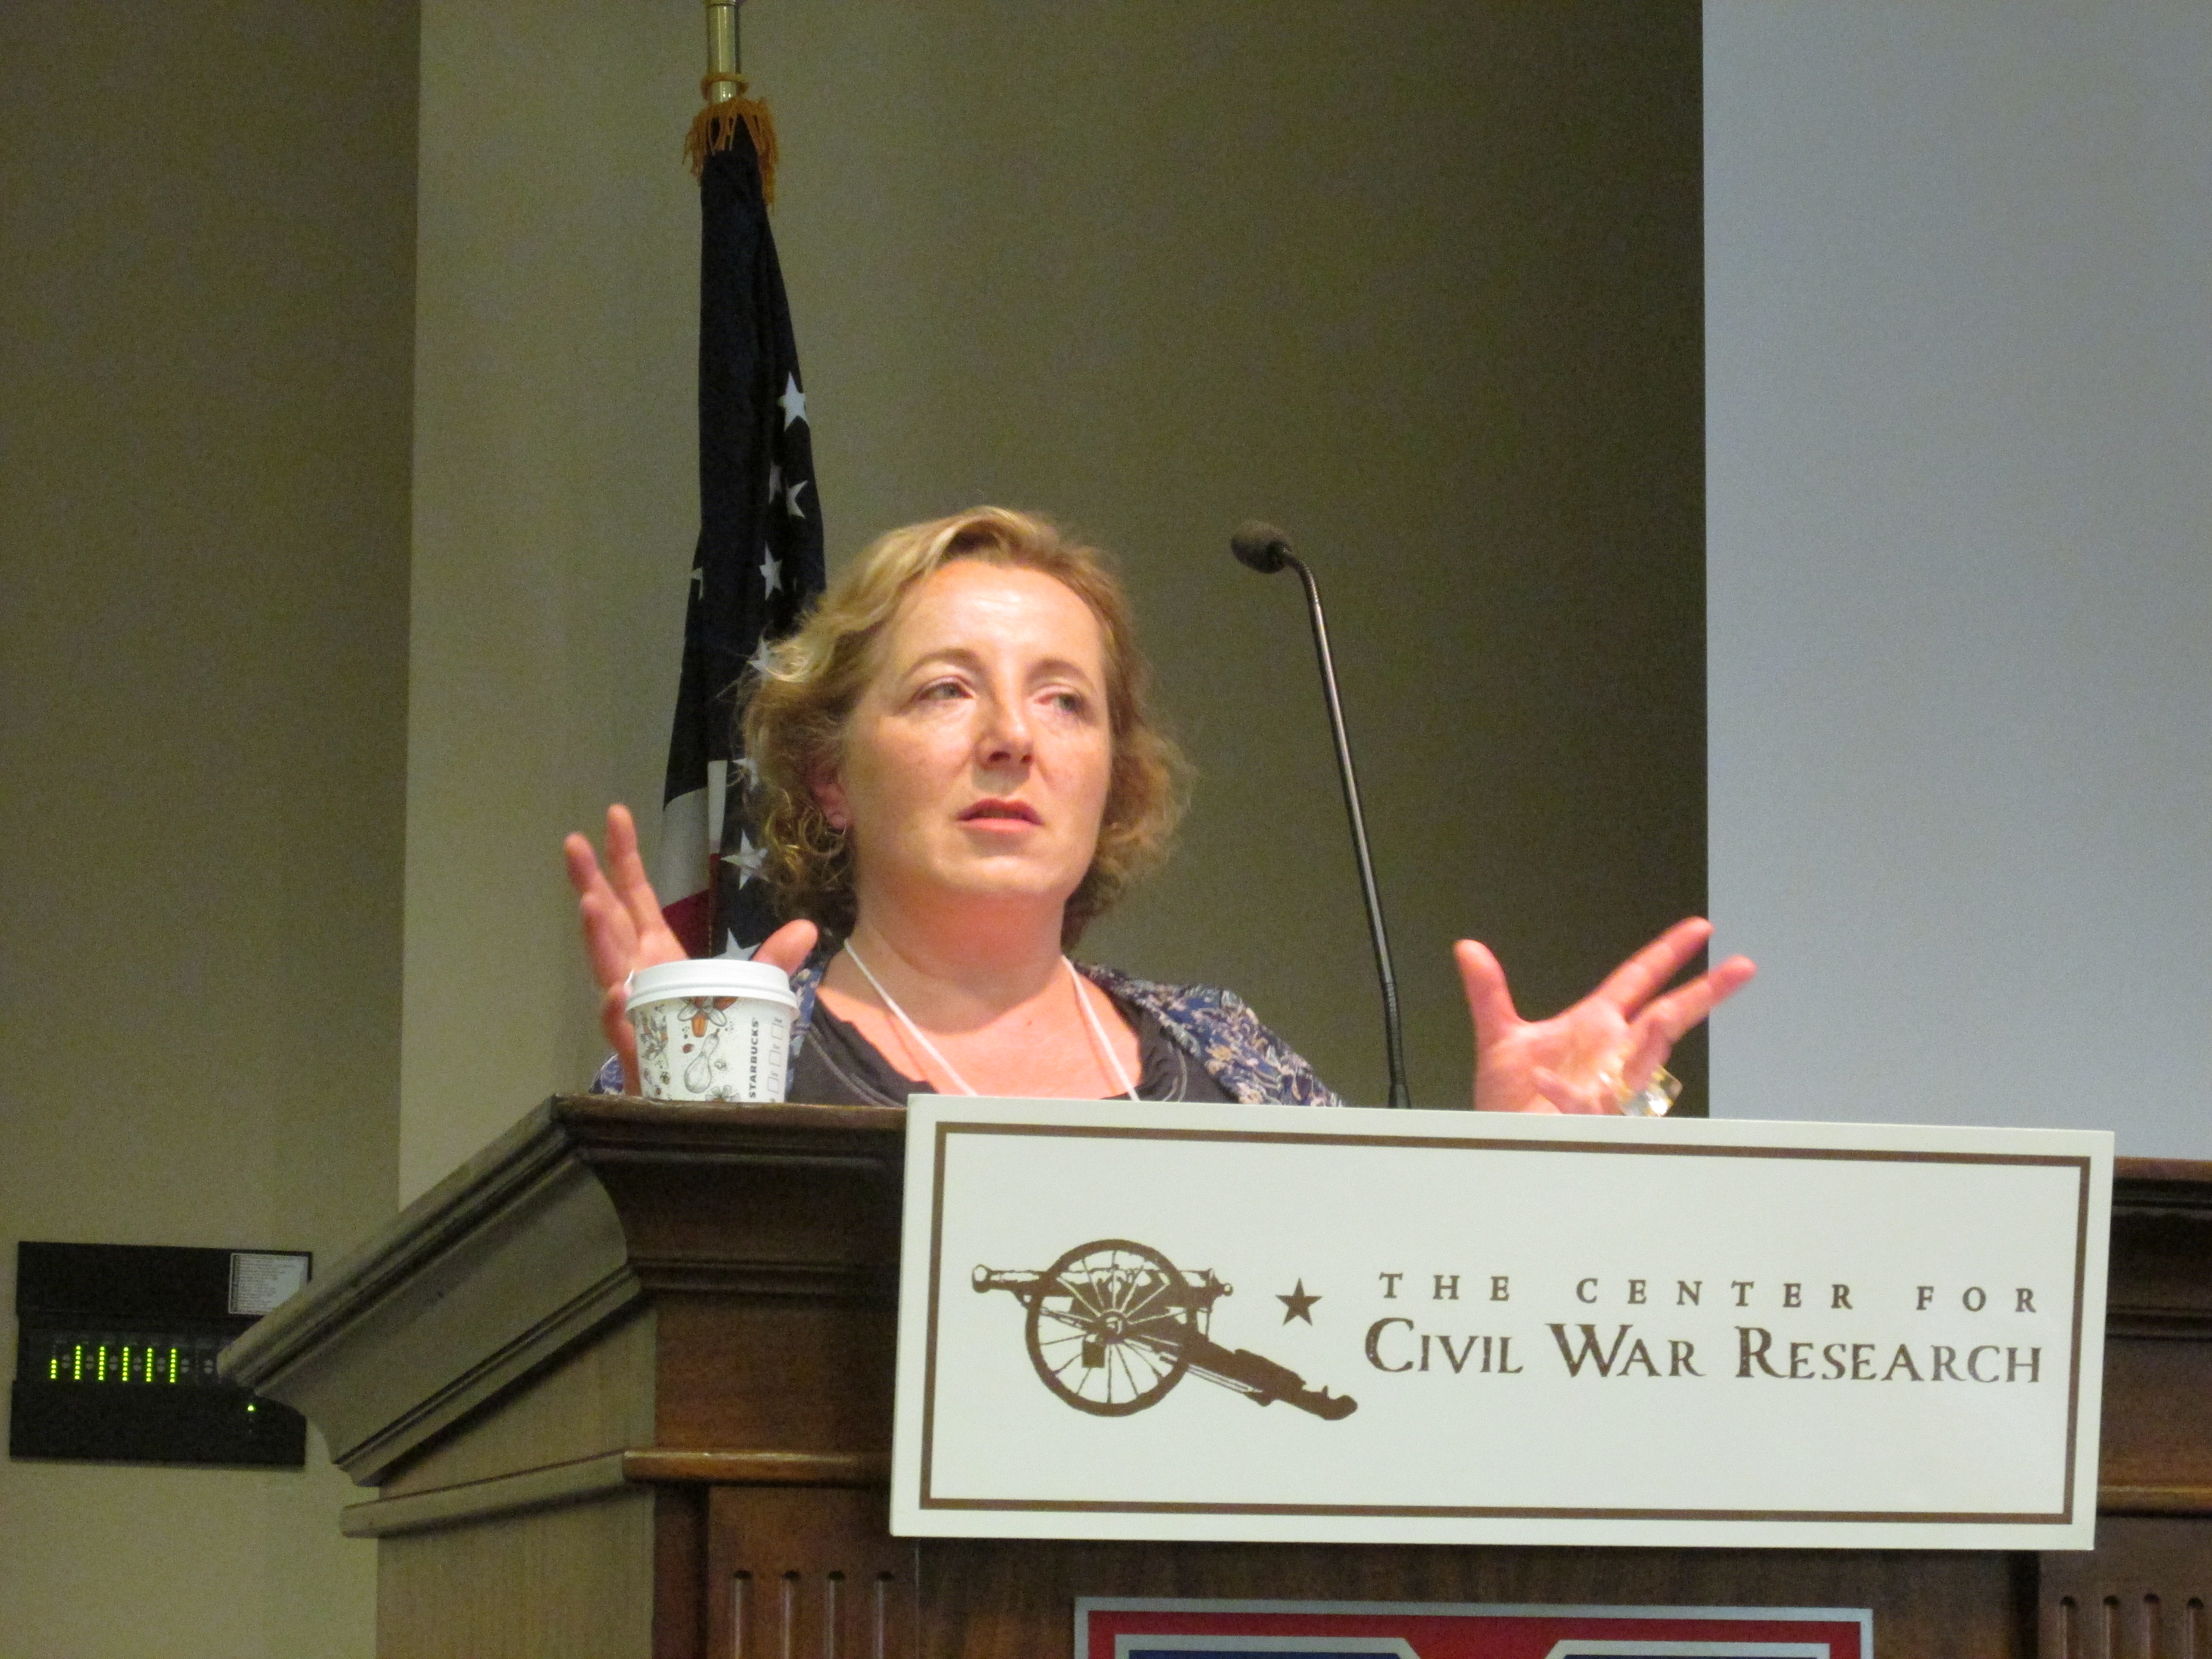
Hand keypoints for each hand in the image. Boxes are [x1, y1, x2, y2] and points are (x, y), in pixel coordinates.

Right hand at [564, 804, 818, 1092]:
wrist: (711, 1105)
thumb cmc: (717, 1044)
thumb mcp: (751, 992)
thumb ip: (772, 961)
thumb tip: (806, 928)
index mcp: (658, 957)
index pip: (635, 899)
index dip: (624, 860)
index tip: (615, 815)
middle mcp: (637, 978)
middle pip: (607, 925)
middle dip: (589, 886)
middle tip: (573, 845)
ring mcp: (633, 1015)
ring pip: (607, 973)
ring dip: (596, 940)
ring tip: (587, 905)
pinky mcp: (639, 1053)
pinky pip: (625, 1031)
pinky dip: (620, 1012)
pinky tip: (619, 994)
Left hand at [1454, 918, 1754, 1113]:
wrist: (1502, 1143)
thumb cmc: (1512, 1101)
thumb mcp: (1498, 1039)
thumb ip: (1488, 993)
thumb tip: (1467, 949)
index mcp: (1595, 1028)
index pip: (1638, 981)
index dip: (1668, 954)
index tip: (1700, 929)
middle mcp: (1612, 1055)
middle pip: (1667, 1017)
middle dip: (1704, 993)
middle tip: (1744, 966)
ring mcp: (1609, 1088)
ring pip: (1646, 1060)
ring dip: (1657, 1039)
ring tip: (1671, 1016)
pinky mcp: (1590, 1120)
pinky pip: (1584, 1104)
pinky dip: (1566, 1096)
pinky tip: (1545, 1084)